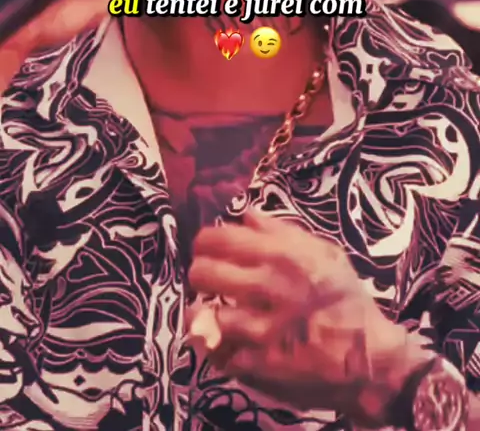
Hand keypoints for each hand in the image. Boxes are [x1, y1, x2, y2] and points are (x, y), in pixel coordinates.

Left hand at [189, 209, 430, 425]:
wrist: (369, 361)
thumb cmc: (346, 301)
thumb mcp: (326, 254)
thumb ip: (284, 232)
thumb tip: (245, 214)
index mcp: (284, 256)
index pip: (220, 239)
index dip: (205, 242)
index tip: (207, 247)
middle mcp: (269, 288)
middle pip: (203, 272)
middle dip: (200, 273)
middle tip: (207, 278)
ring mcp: (260, 329)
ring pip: (202, 313)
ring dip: (202, 310)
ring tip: (209, 309)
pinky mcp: (256, 366)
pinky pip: (215, 350)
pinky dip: (214, 343)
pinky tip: (223, 337)